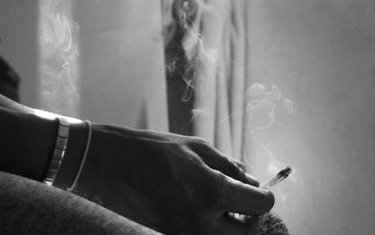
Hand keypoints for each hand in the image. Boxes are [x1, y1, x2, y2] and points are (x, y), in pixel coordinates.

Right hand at [71, 124, 273, 234]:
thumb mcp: (197, 148)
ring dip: (229, 224)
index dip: (264, 194)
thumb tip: (252, 180)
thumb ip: (230, 166)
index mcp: (212, 193)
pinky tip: (198, 205)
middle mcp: (201, 222)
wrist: (109, 165)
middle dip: (249, 216)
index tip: (258, 188)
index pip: (260, 205)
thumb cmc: (153, 149)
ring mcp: (184, 234)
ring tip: (217, 201)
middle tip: (240, 198)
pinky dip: (209, 226)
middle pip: (247, 233)